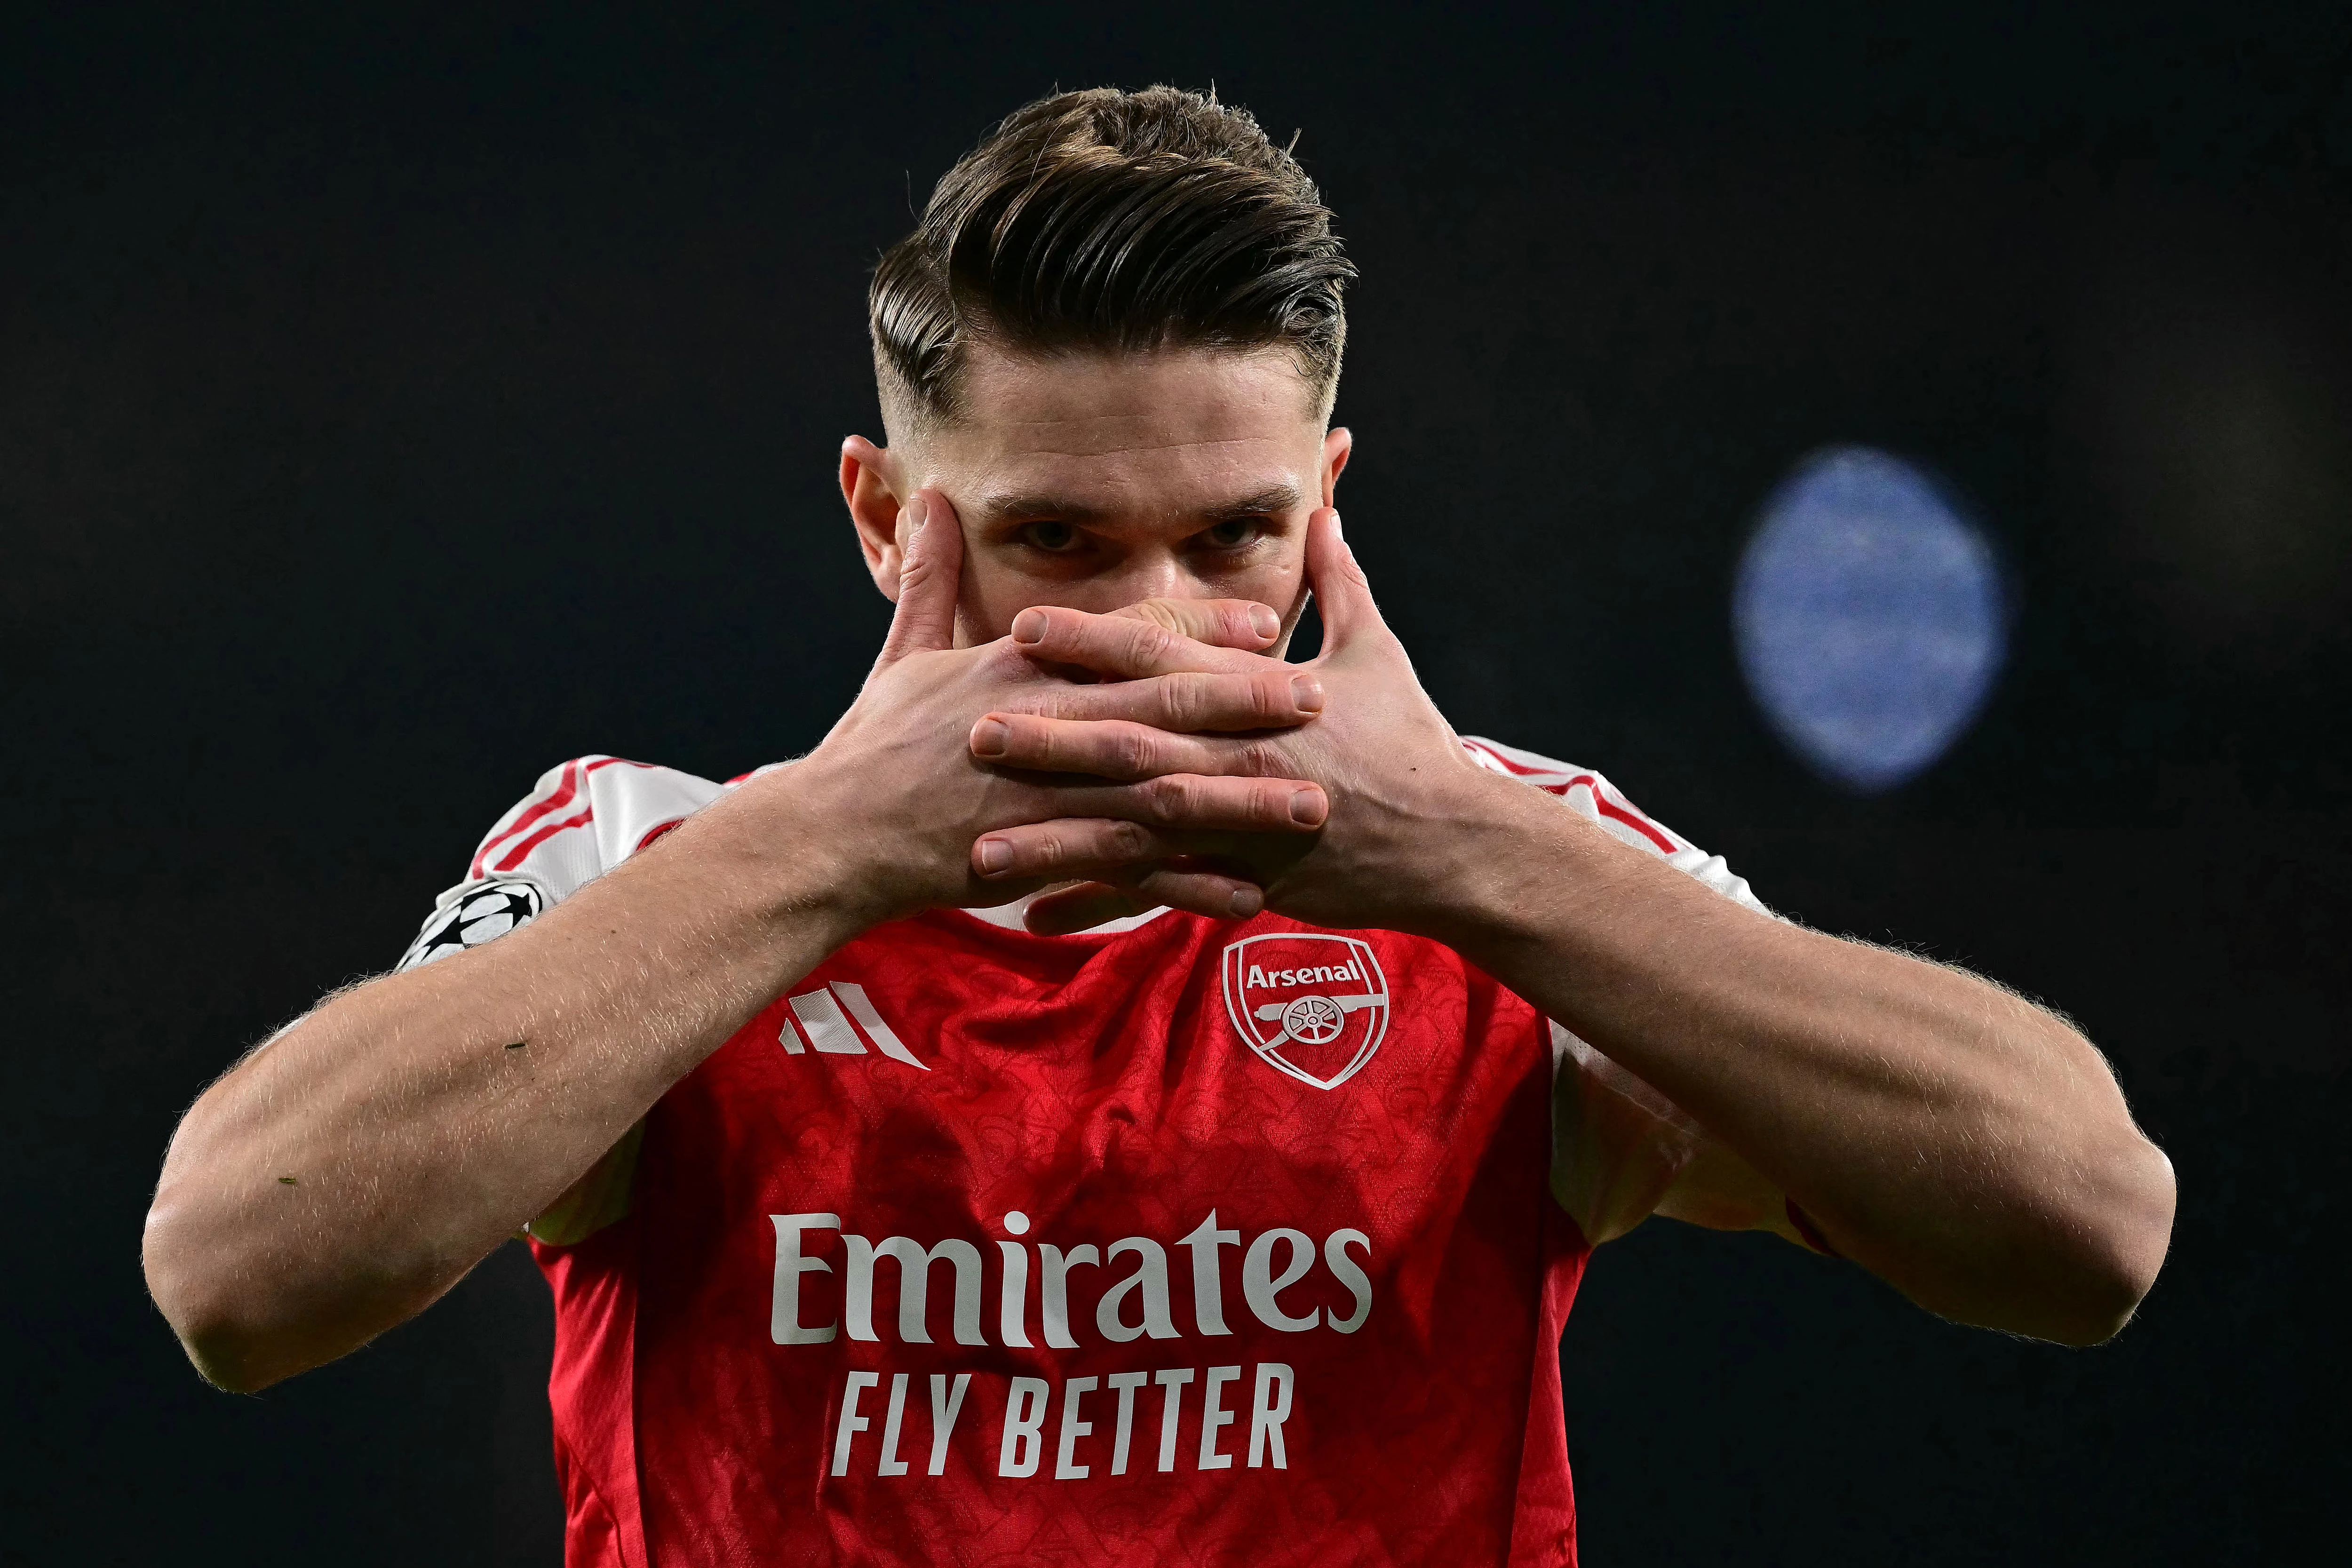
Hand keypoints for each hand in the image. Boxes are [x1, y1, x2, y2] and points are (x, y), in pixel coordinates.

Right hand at [769, 489, 1333, 925]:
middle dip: (1245, 704)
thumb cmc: (870, 747)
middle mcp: (1040, 723)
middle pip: (1161, 708)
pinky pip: (1131, 872)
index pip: (1125, 638)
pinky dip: (1189, 884)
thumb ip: (933, 578)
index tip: (1266, 627)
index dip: (1201, 631)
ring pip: (1162, 792)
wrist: (829, 836)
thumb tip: (936, 501)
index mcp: (1019, 669)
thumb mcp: (902, 652)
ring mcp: (1042, 793)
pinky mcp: (1037, 857)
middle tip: (1319, 700)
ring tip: (1310, 805)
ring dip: (1240, 799)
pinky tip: (1247, 893)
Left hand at [969, 509, 1531, 935]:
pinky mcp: (1245, 880)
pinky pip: (1158, 895)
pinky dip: (1097, 905)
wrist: (1456, 844)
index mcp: (1261, 694)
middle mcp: (1241, 755)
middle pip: (1131, 740)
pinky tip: (1036, 917)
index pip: (1163, 657)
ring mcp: (1241, 823)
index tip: (1023, 629)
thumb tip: (1325, 512)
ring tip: (980, 843)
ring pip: (1132, 827)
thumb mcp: (1379, 652)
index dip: (1090, 641)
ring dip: (1054, 834)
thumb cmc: (1414, 745)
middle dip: (1049, 734)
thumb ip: (1340, 583)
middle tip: (970, 727)